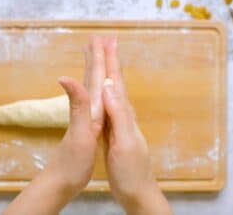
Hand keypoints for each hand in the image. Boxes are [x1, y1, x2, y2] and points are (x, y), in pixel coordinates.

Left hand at [2, 36, 105, 214]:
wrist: (62, 179)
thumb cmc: (73, 160)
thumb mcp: (79, 133)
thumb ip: (77, 106)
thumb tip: (66, 76)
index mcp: (90, 108)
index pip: (95, 77)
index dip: (100, 58)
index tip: (103, 39)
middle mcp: (86, 109)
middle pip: (92, 78)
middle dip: (97, 58)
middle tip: (100, 40)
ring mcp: (86, 117)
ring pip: (91, 88)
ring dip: (95, 70)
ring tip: (96, 57)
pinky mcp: (88, 126)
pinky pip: (93, 101)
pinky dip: (96, 89)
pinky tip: (97, 89)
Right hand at [102, 36, 171, 214]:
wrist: (134, 189)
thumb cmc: (131, 168)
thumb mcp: (125, 141)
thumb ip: (119, 114)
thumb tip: (109, 84)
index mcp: (124, 113)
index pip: (117, 82)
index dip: (111, 61)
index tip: (105, 42)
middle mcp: (121, 114)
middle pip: (114, 83)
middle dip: (108, 62)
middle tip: (102, 43)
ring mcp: (116, 123)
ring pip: (109, 93)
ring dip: (104, 75)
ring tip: (99, 62)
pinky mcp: (110, 132)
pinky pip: (104, 107)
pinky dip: (100, 95)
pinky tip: (98, 93)